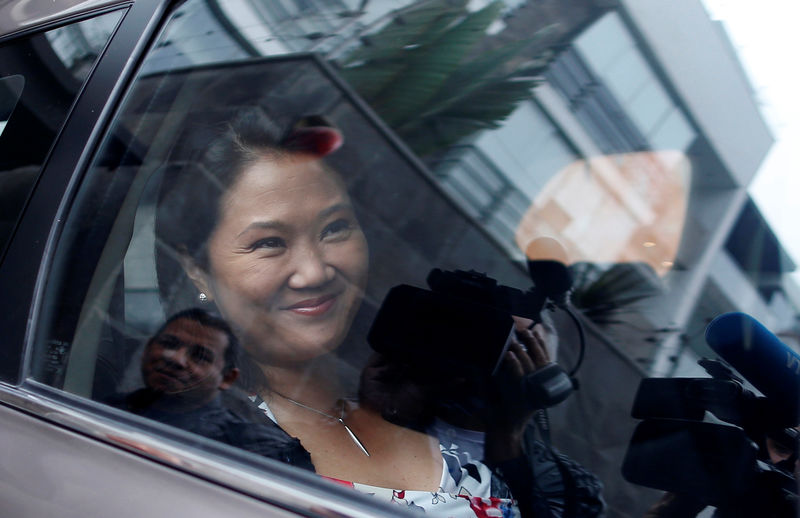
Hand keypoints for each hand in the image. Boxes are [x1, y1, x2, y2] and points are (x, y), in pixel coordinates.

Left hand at [485, 319, 554, 461]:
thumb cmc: (507, 404)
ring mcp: (531, 389)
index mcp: (540, 381)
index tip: (537, 330)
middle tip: (525, 330)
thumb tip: (511, 349)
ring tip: (514, 339)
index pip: (544, 357)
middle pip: (539, 358)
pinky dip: (514, 363)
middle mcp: (539, 384)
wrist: (505, 426)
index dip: (541, 343)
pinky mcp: (520, 393)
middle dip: (533, 342)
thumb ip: (515, 369)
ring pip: (529, 364)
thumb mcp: (514, 384)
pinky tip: (509, 354)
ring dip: (521, 350)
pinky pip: (518, 375)